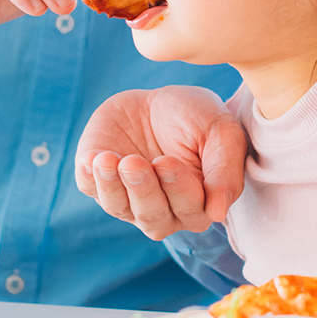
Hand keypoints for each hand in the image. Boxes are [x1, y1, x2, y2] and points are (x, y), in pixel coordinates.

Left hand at [75, 86, 247, 239]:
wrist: (159, 99)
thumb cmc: (197, 117)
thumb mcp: (222, 133)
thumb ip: (226, 172)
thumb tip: (218, 213)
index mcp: (199, 204)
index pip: (190, 212)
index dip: (178, 190)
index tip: (167, 162)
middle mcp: (163, 211)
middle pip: (153, 218)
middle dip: (143, 190)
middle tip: (136, 162)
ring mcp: (128, 199)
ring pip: (118, 207)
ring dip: (113, 185)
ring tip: (108, 159)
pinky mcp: (98, 181)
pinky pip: (90, 188)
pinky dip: (90, 176)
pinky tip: (94, 156)